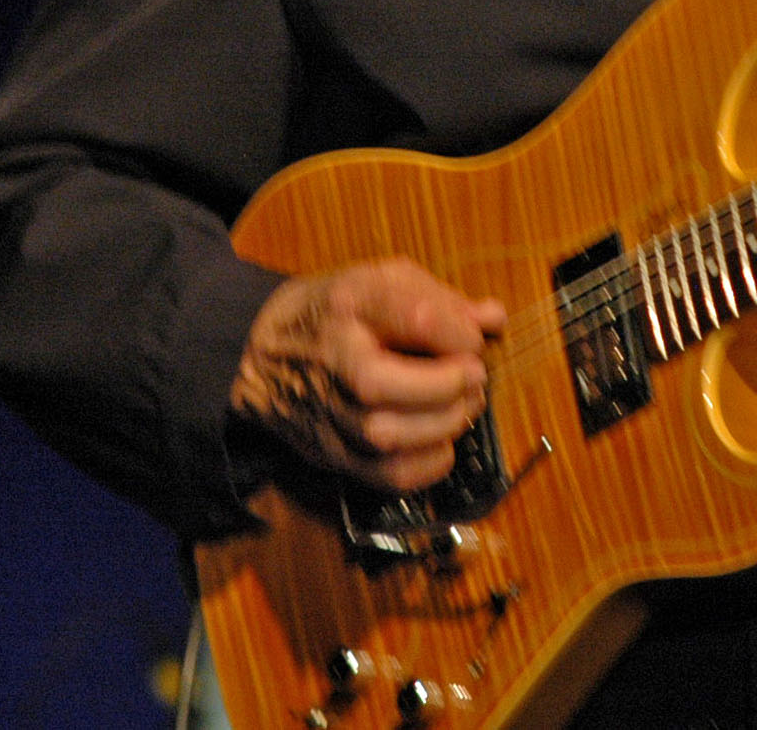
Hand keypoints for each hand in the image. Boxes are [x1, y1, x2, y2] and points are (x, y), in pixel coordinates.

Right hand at [229, 258, 505, 492]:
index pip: (413, 316)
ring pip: (385, 436)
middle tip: (474, 377)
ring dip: (443, 425)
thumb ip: (441, 298)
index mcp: (350, 303)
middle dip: (447, 385)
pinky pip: (384, 475)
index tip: (475, 338)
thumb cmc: (337, 313)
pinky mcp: (331, 452)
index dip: (459, 331)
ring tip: (463, 407)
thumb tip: (493, 318)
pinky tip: (442, 442)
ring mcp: (328, 411)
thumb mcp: (383, 280)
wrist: (264, 353)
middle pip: (383, 383)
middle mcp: (333, 358)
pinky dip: (426, 466)